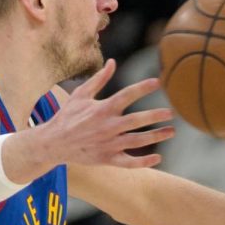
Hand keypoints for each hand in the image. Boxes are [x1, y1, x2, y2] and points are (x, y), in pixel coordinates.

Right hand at [39, 59, 174, 167]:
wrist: (53, 144)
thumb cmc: (67, 116)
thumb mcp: (81, 94)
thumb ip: (99, 79)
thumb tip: (113, 62)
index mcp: (102, 109)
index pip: (126, 95)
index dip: (143, 87)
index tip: (158, 82)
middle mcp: (107, 126)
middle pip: (136, 120)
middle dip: (155, 116)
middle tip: (171, 113)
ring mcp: (108, 144)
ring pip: (136, 141)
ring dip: (156, 137)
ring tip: (171, 131)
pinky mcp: (107, 158)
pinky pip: (128, 162)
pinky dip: (143, 161)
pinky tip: (157, 157)